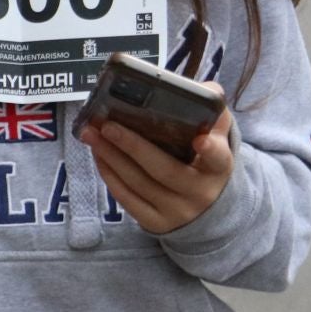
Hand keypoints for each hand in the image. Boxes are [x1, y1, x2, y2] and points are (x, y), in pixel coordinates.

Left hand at [81, 90, 234, 233]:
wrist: (206, 209)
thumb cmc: (204, 161)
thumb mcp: (217, 137)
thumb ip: (213, 112)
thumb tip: (206, 88)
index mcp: (218, 168)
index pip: (218, 158)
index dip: (210, 150)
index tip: (200, 140)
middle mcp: (199, 193)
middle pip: (164, 169)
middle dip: (132, 146)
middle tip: (107, 125)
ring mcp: (176, 212)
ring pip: (139, 183)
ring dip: (112, 157)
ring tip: (92, 134)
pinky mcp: (155, 223)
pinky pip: (127, 199)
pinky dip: (110, 175)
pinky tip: (99, 155)